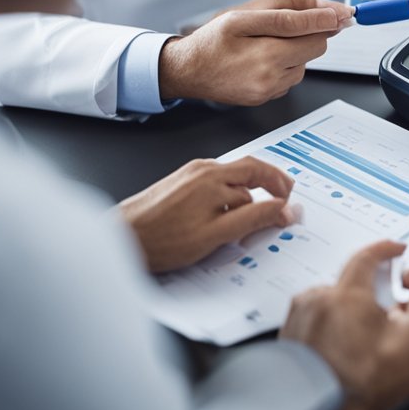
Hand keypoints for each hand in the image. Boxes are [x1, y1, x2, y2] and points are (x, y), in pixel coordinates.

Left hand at [118, 156, 295, 272]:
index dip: (280, 189)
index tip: (289, 205)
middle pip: (249, 170)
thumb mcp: (216, 235)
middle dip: (270, 184)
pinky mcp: (180, 183)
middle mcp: (203, 169)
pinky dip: (229, 196)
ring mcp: (190, 174)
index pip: (261, 174)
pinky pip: (215, 184)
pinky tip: (226, 215)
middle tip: (282, 201)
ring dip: (248, 192)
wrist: (120, 239)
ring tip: (254, 216)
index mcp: (214, 177)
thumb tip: (282, 208)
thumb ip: (254, 219)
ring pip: (231, 179)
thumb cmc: (160, 240)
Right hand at [159, 0, 352, 105]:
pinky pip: (291, 75)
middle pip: (315, 47)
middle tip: (284, 24)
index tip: (347, 13)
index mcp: (266, 52)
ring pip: (305, 62)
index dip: (330, 19)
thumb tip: (327, 10)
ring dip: (294, 49)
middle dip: (308, 32)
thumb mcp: (244, 15)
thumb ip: (288, 10)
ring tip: (261, 44)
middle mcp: (271, 76)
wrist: (187, 70)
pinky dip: (284, 63)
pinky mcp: (268, 97)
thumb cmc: (212, 40)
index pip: (314, 33)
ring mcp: (271, 90)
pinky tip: (260, 59)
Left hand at [281, 241, 408, 409]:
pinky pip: (314, 326)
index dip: (386, 250)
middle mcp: (315, 302)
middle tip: (388, 321)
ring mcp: (297, 323)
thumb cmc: (366, 385)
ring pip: (332, 308)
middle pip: (350, 286)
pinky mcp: (287, 343)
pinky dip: (331, 334)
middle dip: (372, 298)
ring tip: (364, 347)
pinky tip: (343, 357)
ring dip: (349, 318)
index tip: (396, 251)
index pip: (367, 256)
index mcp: (345, 294)